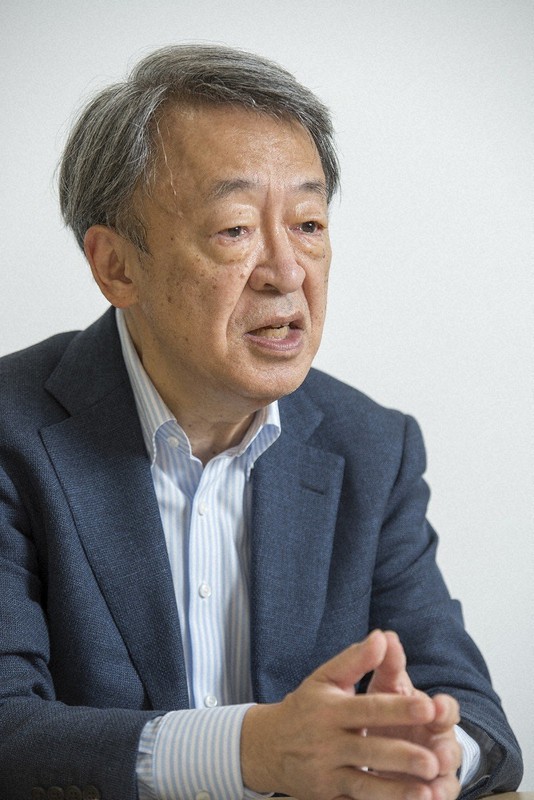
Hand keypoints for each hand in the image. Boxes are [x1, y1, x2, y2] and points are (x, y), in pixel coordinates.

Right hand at [241, 630, 450, 799]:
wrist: (267, 746)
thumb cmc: (305, 707)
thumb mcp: (325, 678)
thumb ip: (355, 659)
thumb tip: (382, 637)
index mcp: (331, 710)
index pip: (369, 708)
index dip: (398, 709)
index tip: (428, 708)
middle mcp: (328, 742)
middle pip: (370, 750)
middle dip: (403, 756)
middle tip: (435, 761)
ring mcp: (327, 773)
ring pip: (365, 785)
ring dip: (396, 791)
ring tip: (427, 793)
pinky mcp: (327, 797)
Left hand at [367, 631, 461, 799]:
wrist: (376, 737)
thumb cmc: (386, 707)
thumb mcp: (386, 685)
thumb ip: (388, 664)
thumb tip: (386, 635)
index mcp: (431, 713)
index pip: (447, 709)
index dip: (443, 708)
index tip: (435, 706)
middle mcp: (437, 741)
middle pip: (450, 749)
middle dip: (445, 752)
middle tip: (438, 757)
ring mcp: (433, 769)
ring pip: (444, 780)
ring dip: (440, 785)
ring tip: (432, 792)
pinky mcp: (424, 792)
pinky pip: (432, 798)